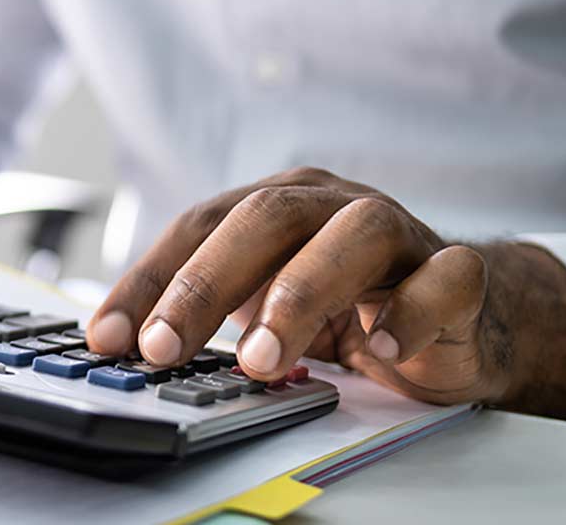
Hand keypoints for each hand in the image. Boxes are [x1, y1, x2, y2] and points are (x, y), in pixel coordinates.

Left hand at [88, 167, 565, 417]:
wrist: (458, 319)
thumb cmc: (346, 306)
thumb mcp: (262, 307)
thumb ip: (206, 317)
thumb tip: (124, 347)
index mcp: (274, 205)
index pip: (196, 227)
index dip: (147, 282)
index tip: (108, 338)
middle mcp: (330, 205)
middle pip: (263, 220)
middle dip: (203, 285)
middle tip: (164, 346)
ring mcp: (399, 232)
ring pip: (352, 237)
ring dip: (298, 297)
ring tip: (260, 360)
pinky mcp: (458, 272)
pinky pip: (443, 279)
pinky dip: (410, 313)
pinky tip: (378, 349)